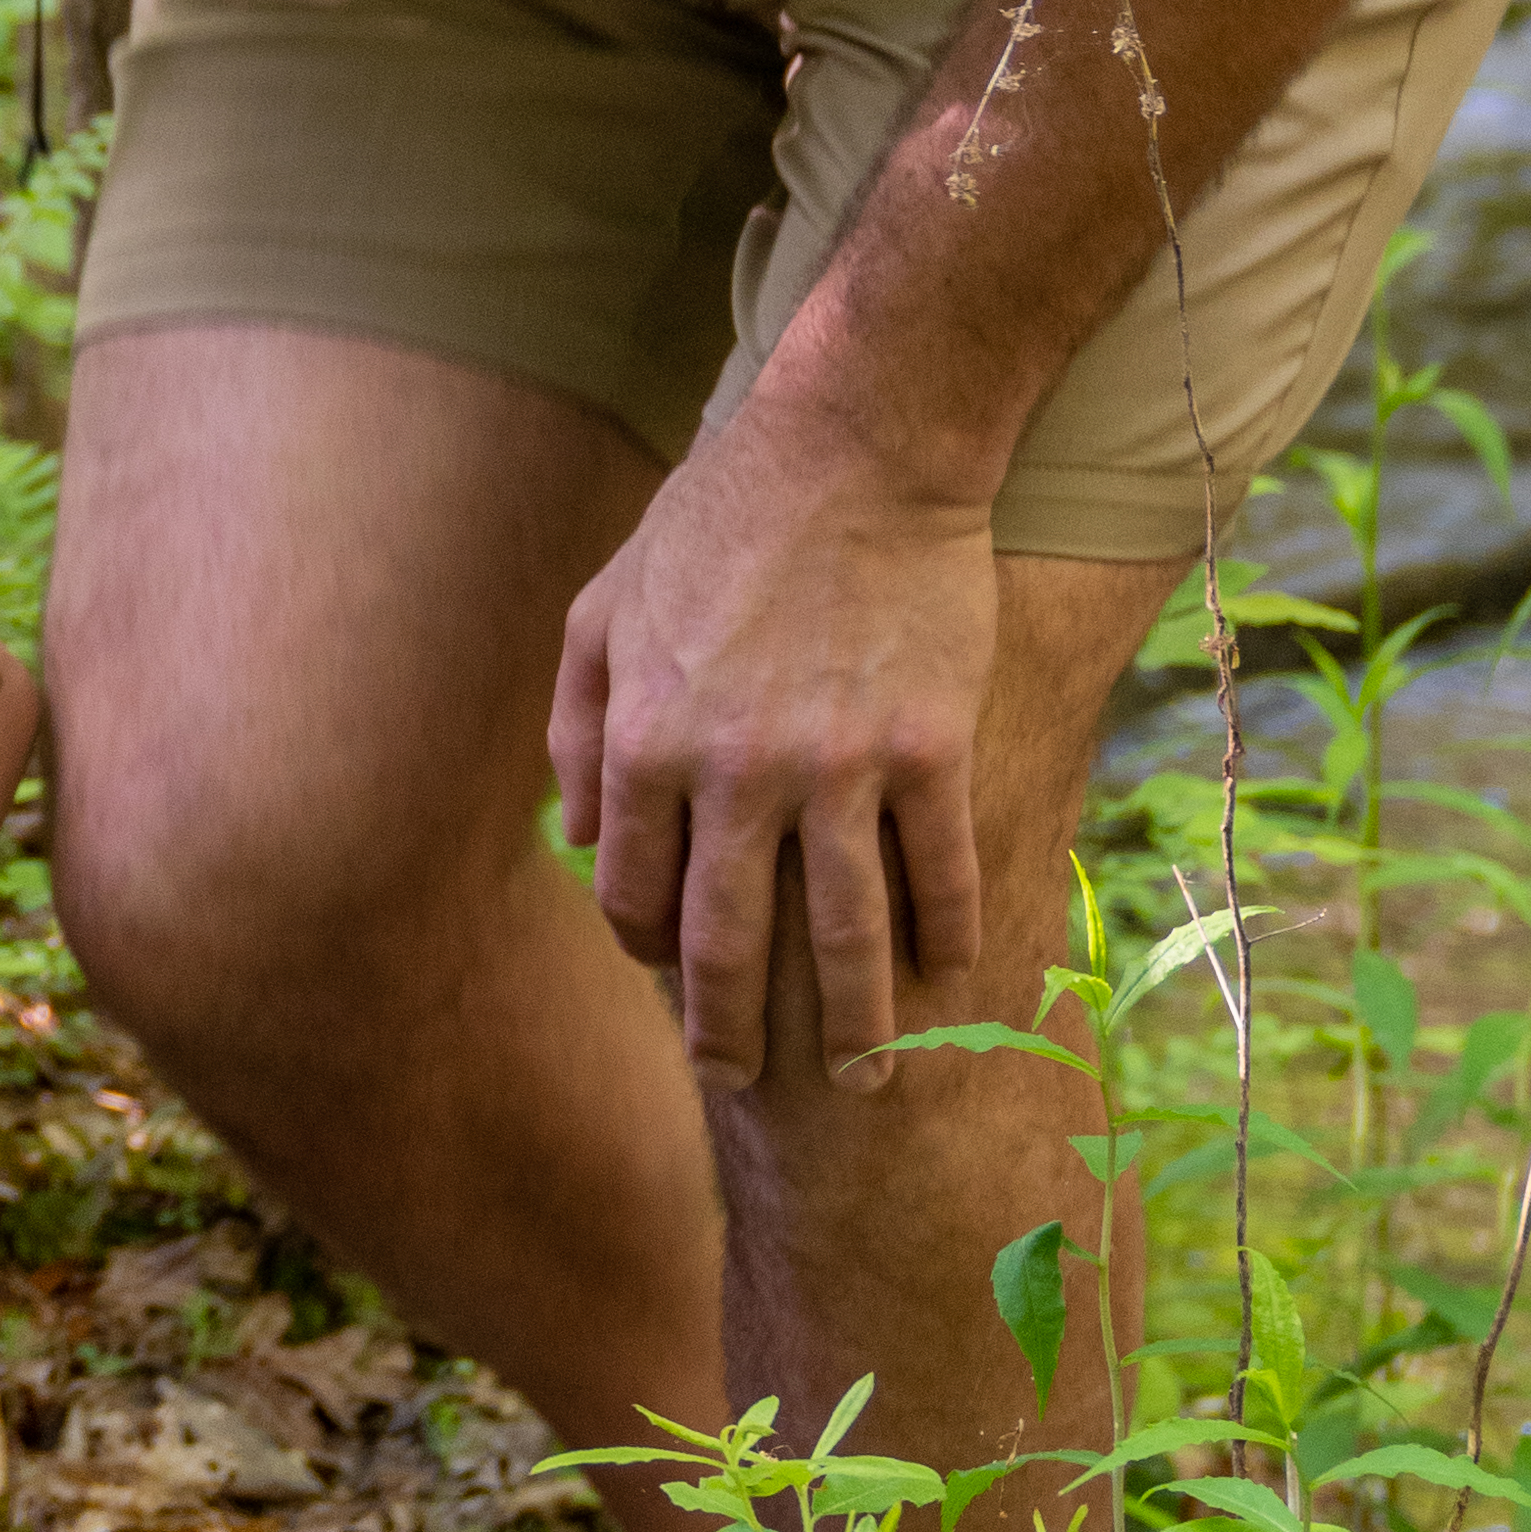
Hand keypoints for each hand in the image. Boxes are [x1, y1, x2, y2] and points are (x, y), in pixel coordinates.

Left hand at [548, 390, 1006, 1086]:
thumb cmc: (717, 520)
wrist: (857, 448)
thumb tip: (583, 841)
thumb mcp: (603, 607)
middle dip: (732, 1035)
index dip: (651, 951)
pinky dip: (947, 937)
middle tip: (743, 1081)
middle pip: (730, 947)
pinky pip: (940, 871)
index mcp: (647, 741)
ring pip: (844, 937)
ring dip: (853, 1028)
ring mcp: (840, 766)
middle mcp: (736, 771)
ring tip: (862, 1083)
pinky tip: (952, 978)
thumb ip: (578, 727)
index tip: (675, 972)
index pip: (636, 899)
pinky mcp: (933, 747)